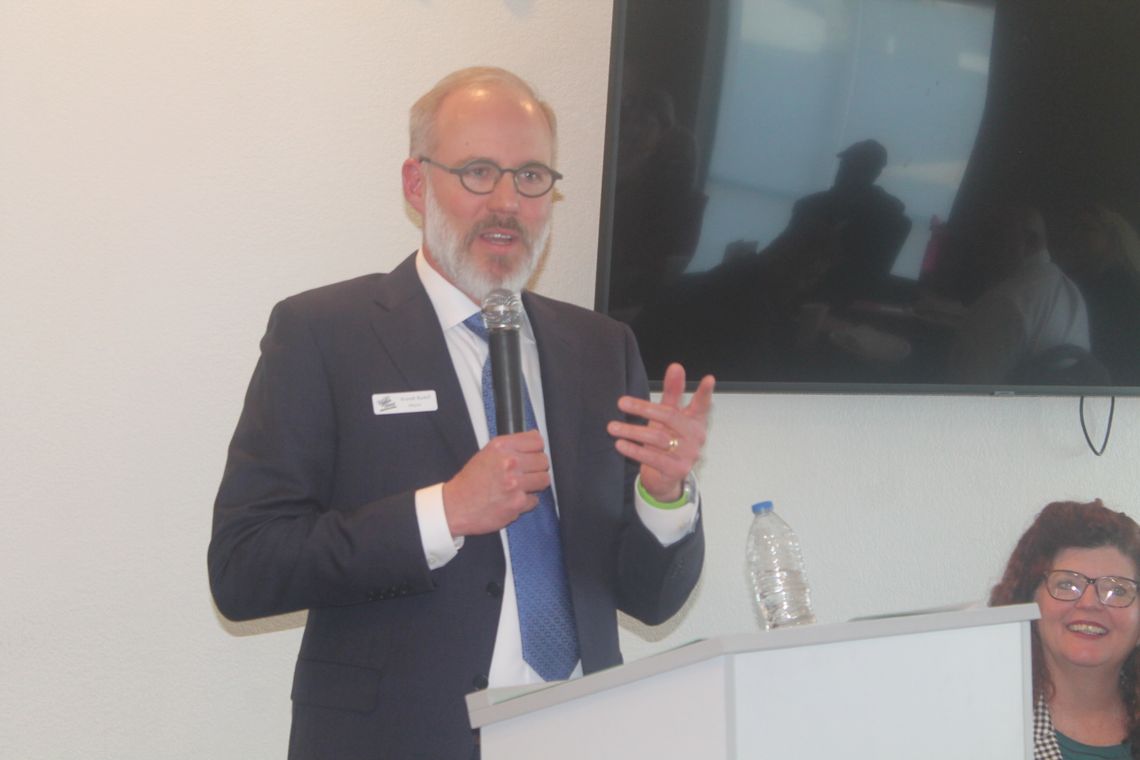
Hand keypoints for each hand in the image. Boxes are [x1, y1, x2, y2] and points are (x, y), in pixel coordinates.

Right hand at [442, 430, 550, 536]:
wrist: (455, 506)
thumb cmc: (470, 482)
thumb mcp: (486, 453)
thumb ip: (511, 446)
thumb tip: (535, 437)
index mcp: (501, 447)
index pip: (536, 441)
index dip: (536, 449)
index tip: (533, 454)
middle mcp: (509, 462)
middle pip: (543, 460)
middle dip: (536, 468)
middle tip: (526, 473)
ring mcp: (515, 483)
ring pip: (544, 479)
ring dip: (535, 484)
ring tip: (521, 487)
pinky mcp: (518, 503)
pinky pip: (535, 500)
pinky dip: (526, 502)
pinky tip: (512, 500)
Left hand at [607, 363, 714, 501]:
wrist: (665, 477)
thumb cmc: (667, 441)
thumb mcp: (668, 415)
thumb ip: (672, 392)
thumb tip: (676, 366)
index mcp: (695, 421)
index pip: (702, 405)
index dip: (705, 393)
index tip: (709, 379)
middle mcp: (695, 437)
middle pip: (670, 417)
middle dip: (644, 408)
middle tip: (622, 402)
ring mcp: (688, 454)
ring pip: (657, 437)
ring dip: (632, 431)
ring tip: (612, 427)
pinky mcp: (676, 470)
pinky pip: (653, 457)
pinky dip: (634, 450)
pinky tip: (620, 444)